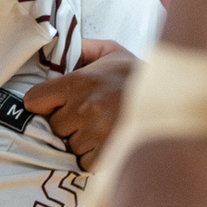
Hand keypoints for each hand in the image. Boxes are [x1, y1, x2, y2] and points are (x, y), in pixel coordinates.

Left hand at [22, 40, 135, 169]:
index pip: (34, 100)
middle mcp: (83, 108)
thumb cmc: (138, 74)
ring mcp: (95, 133)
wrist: (172, 96)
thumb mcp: (110, 51)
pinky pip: (84, 162)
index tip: (53, 104)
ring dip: (79, 141)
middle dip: (65, 123)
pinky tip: (104, 144)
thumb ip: (80, 48)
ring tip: (98, 129)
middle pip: (52, 126)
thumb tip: (55, 44)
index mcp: (78, 82)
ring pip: (68, 146)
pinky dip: (91, 157)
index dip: (42, 103)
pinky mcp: (108, 153)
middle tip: (83, 116)